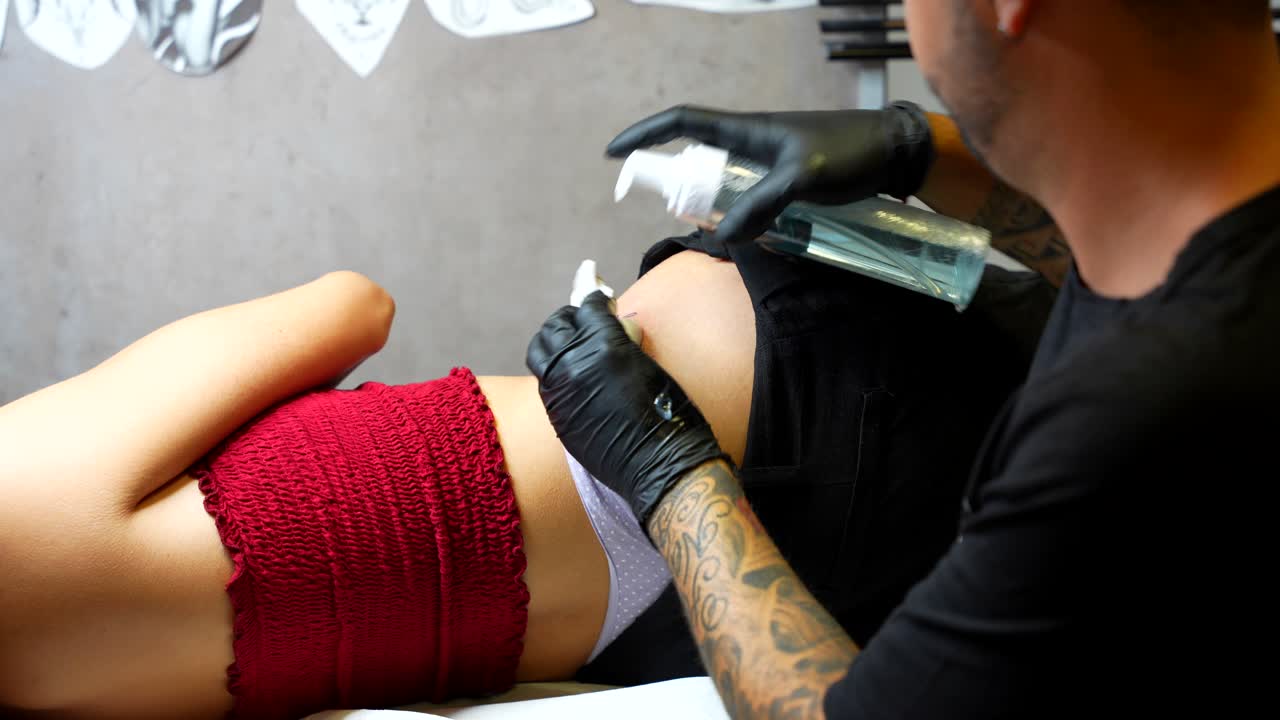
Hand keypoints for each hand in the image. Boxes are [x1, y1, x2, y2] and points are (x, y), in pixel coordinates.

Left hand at [526, 292, 727, 524]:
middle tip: (587, 316)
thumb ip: (624, 338)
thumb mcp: (649, 363)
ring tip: (573, 342)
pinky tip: (574, 373)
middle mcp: (574, 364)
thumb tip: (616, 321)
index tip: (595, 280)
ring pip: (541, 350)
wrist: (660, 465)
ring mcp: (560, 391)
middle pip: (557, 324)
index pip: (588, 304)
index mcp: (604, 344)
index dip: (593, 290)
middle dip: (572, 316)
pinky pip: (546, 380)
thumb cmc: (668, 412)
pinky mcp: (556, 415)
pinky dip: (556, 369)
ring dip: (556, 340)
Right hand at [606, 102, 935, 246]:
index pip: (683, 122)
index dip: (646, 134)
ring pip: (721, 180)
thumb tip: (721, 235)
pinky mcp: (787, 180)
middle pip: (696, 154)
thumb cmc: (849, 153)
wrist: (895, 152)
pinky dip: (736, 213)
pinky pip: (747, 195)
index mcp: (747, 130)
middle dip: (674, 179)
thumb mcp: (802, 177)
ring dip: (706, 201)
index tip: (614, 153)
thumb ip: (761, 203)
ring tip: (706, 229)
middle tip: (668, 210)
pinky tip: (743, 234)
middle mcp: (752, 143)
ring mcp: (769, 162)